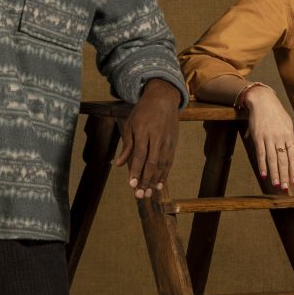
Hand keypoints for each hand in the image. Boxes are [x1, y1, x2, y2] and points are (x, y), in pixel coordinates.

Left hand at [115, 79, 179, 197]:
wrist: (163, 99)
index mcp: (144, 131)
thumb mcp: (130, 124)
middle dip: (145, 180)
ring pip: (162, 165)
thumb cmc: (143, 112)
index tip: (131, 184)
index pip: (140, 155)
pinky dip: (164, 174)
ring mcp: (168, 142)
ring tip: (148, 193)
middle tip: (140, 194)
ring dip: (155, 181)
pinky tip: (159, 185)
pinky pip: (169, 162)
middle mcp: (157, 138)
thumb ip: (127, 145)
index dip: (136, 171)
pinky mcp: (174, 144)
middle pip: (152, 163)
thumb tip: (120, 164)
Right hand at [242, 86, 293, 190]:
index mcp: (289, 136)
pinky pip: (261, 153)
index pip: (293, 157)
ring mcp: (269, 137)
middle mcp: (280, 138)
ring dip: (274, 173)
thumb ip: (293, 142)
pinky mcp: (258, 136)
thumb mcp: (288, 126)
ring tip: (276, 185)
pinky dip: (262, 165)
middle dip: (285, 176)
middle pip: (283, 160)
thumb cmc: (277, 114)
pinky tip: (264, 175)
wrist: (263, 101)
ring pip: (272, 159)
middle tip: (285, 189)